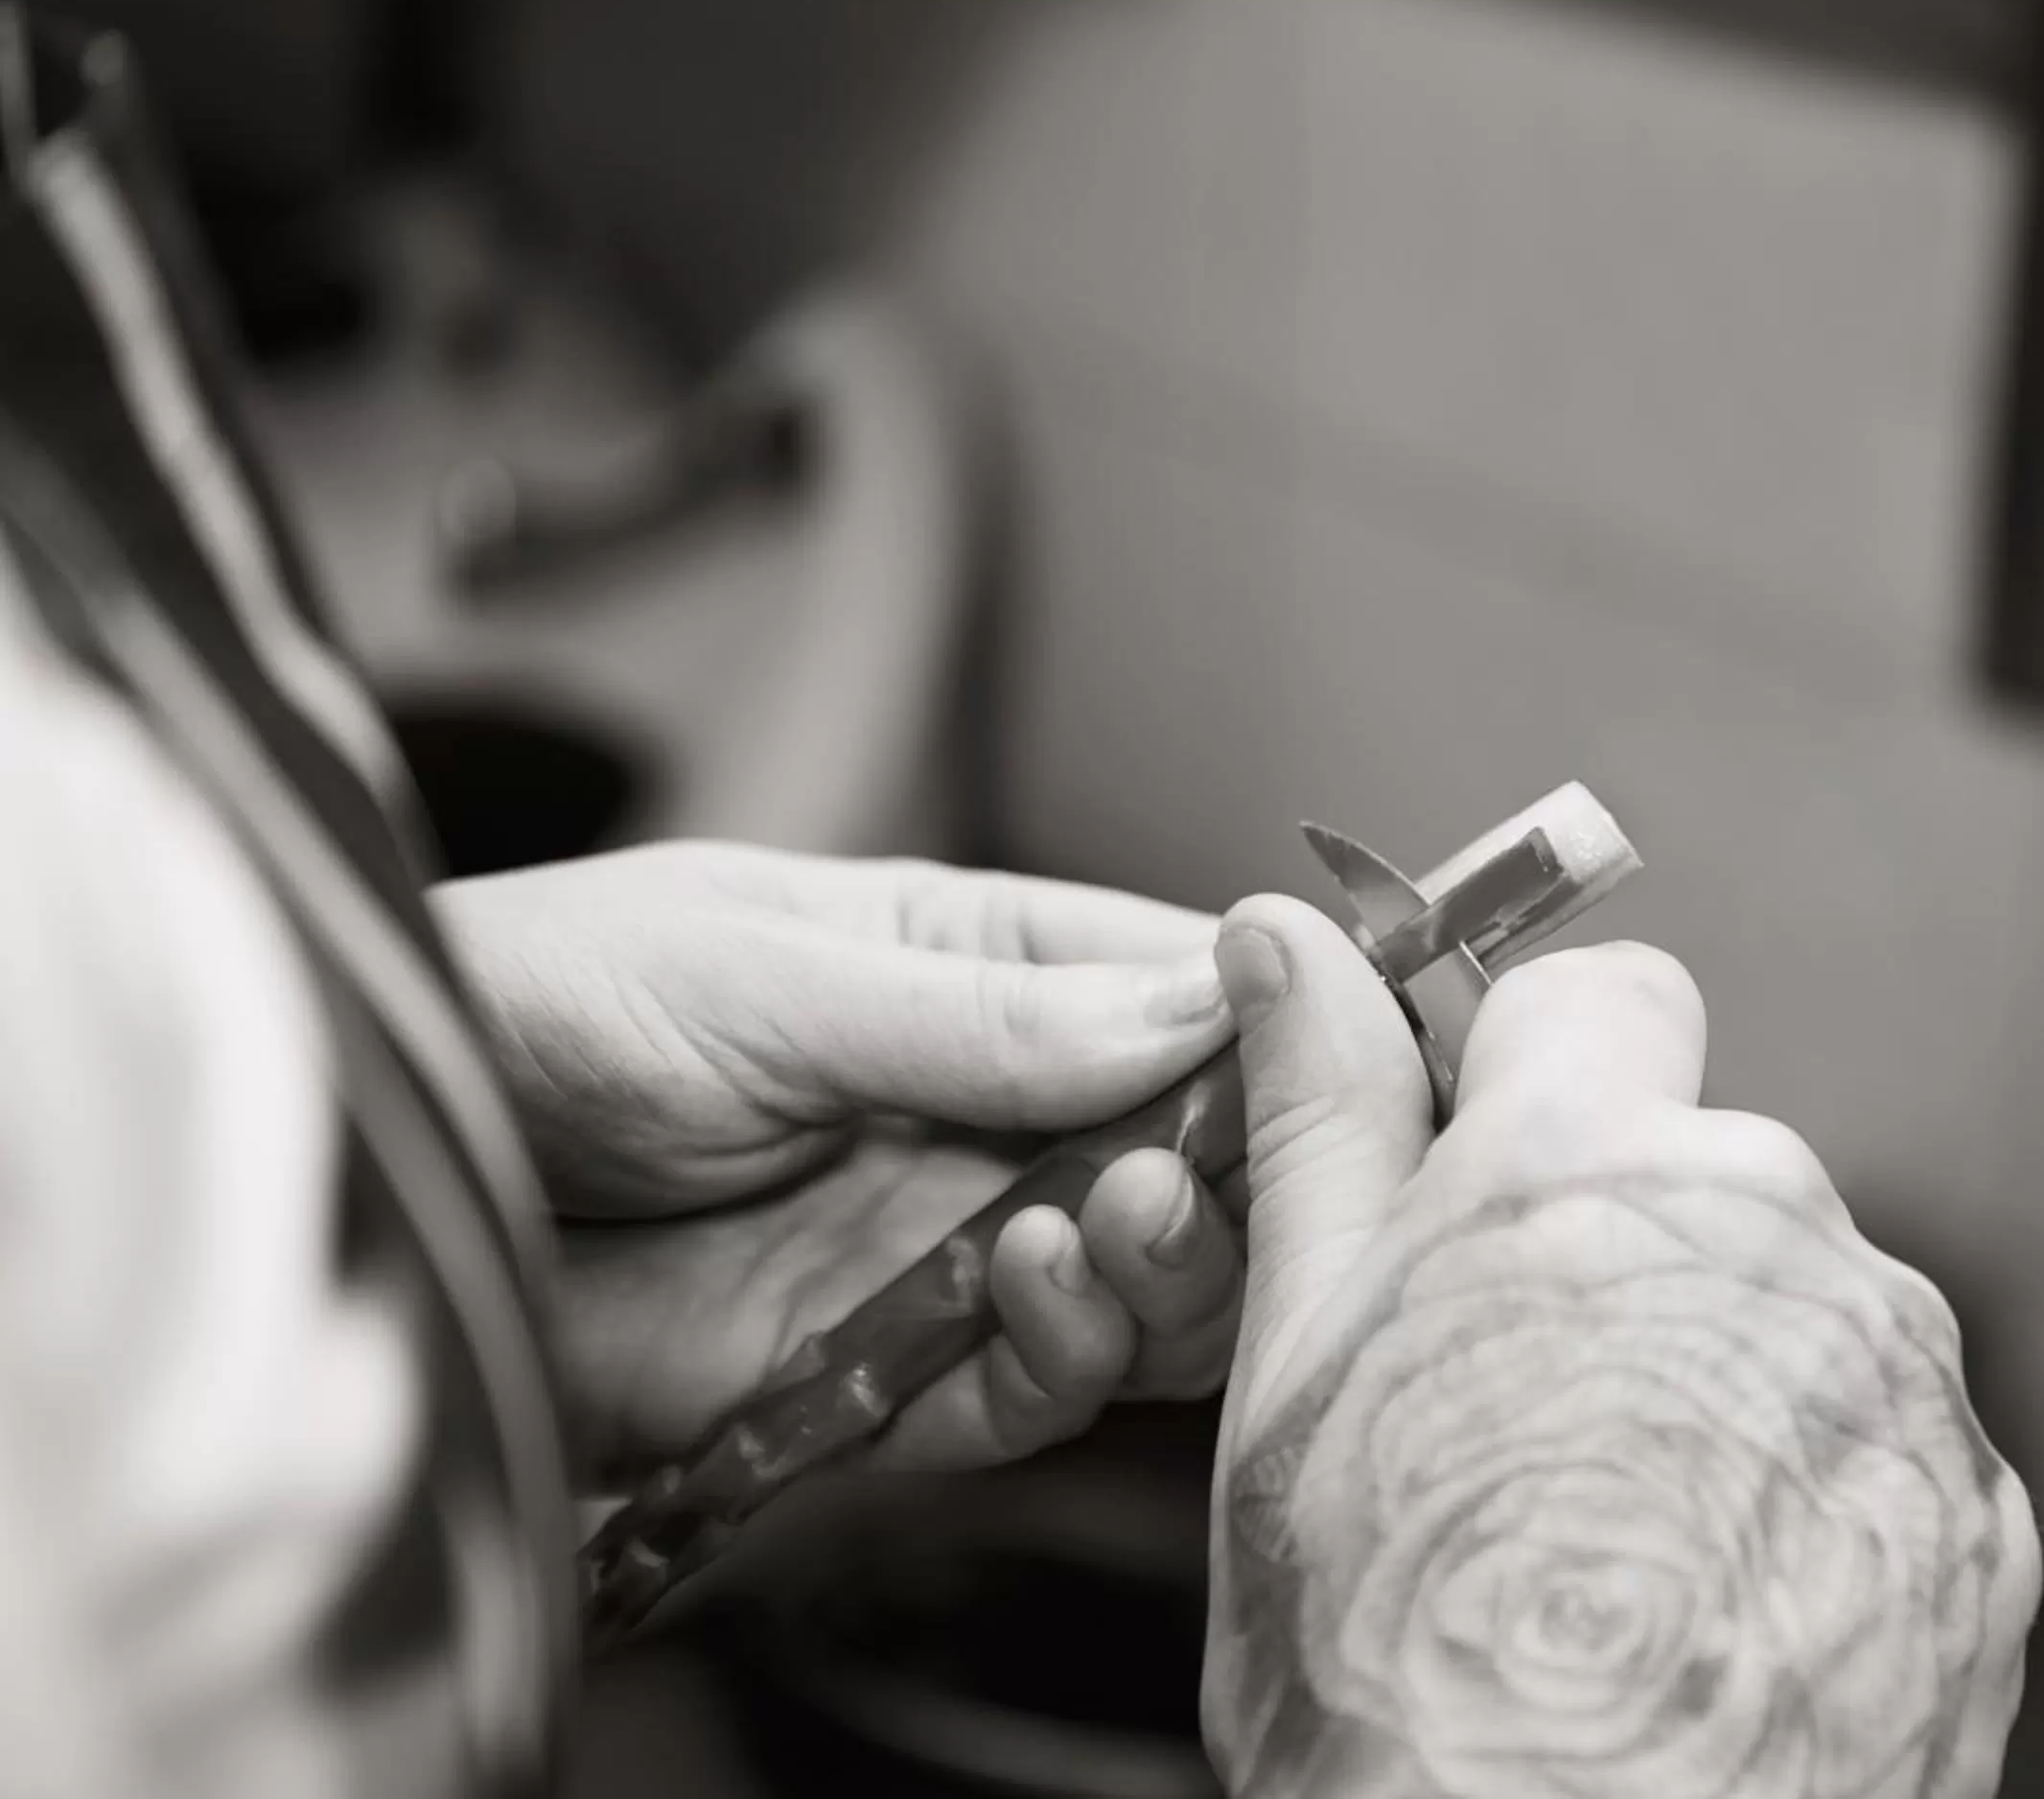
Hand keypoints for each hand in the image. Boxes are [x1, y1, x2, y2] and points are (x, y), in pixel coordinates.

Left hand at [434, 843, 1246, 1479]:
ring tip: (1128, 1213)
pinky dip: (1058, 1357)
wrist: (376, 1167)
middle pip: (1195, 1156)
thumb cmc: (539, 1003)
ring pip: (1141, 1289)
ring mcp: (939, 1251)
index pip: (1183, 989)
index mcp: (980, 969)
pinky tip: (1035, 1284)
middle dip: (1242, 1165)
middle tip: (1232, 1160)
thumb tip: (1196, 1005)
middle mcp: (986, 1115)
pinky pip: (1022, 1394)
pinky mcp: (875, 1378)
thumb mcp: (759, 969)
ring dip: (1167, 1264)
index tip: (1347, 1038)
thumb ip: (976, 1010)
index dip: (1279, 1018)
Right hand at [1197, 899, 2041, 1798]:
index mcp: (1590, 1163)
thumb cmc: (1403, 1666)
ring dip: (1718, 1381)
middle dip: (1620, 1254)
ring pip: (1792, 1314)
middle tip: (1515, 1417)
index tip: (1493, 1177)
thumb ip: (1321, 1123)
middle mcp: (1774, 1230)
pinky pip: (1881, 1446)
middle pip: (1702, 1173)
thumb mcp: (1297, 1367)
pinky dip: (1810, 1500)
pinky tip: (1716, 1608)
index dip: (1536, 1079)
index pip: (1603, 994)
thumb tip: (1289, 945)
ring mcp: (1894, 1373)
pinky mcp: (1977, 1510)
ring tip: (1615, 1546)